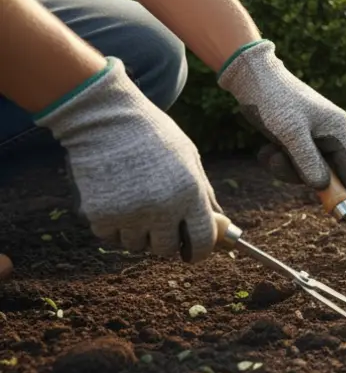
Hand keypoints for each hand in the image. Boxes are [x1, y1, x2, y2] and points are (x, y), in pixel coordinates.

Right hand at [35, 58, 220, 261]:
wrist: (107, 120)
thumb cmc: (153, 136)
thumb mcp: (189, 159)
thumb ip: (203, 193)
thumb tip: (217, 224)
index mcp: (190, 193)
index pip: (202, 241)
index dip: (198, 252)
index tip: (191, 253)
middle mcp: (162, 208)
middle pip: (166, 249)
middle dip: (165, 241)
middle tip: (159, 224)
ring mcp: (129, 214)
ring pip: (136, 245)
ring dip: (137, 233)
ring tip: (134, 202)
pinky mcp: (100, 215)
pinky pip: (110, 237)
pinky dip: (113, 225)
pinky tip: (115, 199)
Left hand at [217, 40, 345, 214]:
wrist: (252, 79)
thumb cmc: (275, 101)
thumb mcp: (290, 133)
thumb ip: (307, 161)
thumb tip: (322, 187)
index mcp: (338, 130)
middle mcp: (329, 134)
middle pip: (327, 173)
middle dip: (302, 175)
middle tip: (282, 165)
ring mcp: (312, 137)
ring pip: (306, 171)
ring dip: (285, 168)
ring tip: (270, 151)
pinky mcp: (296, 138)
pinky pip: (292, 163)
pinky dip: (277, 161)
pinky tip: (266, 147)